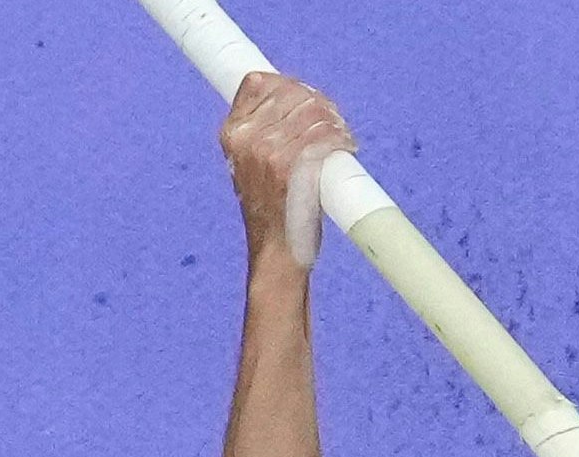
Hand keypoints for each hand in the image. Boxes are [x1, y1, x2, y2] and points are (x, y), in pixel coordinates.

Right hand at [219, 73, 357, 271]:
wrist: (276, 253)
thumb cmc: (271, 210)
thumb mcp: (252, 166)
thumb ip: (262, 133)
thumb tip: (296, 99)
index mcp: (232, 133)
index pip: (258, 82)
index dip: (289, 85)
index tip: (308, 99)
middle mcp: (246, 138)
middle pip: (292, 92)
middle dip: (319, 103)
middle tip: (334, 121)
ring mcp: (268, 151)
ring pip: (313, 111)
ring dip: (335, 121)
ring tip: (342, 137)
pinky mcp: (292, 167)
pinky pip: (326, 136)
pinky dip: (342, 139)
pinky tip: (346, 147)